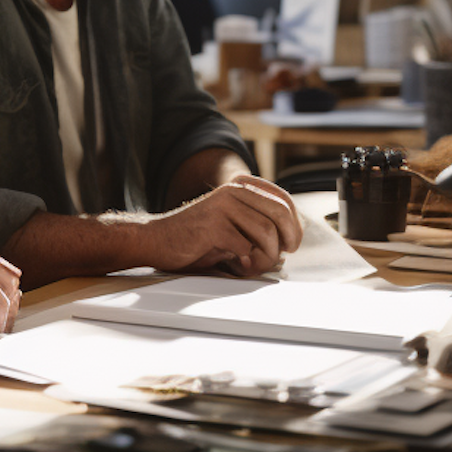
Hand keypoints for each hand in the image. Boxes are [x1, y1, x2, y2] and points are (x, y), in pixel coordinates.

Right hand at [140, 176, 301, 276]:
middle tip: (280, 255)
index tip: (291, 243)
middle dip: (288, 239)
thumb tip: (291, 237)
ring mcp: (222, 206)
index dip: (294, 224)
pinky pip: (246, 247)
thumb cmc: (196, 237)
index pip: (283, 199)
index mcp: (240, 186)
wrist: (157, 240)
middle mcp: (233, 190)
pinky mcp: (213, 225)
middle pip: (280, 212)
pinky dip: (246, 262)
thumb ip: (257, 222)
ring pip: (266, 232)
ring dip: (265, 256)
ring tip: (251, 264)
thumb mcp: (232, 223)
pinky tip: (236, 265)